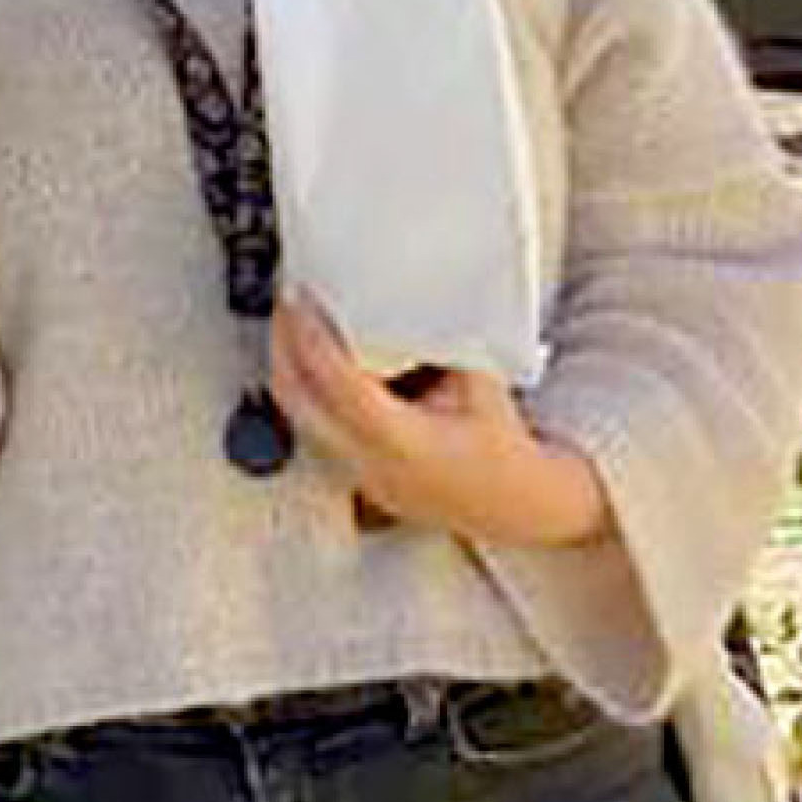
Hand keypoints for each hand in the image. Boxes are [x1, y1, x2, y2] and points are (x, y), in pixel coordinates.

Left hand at [268, 295, 610, 547]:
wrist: (518, 505)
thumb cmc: (502, 445)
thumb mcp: (478, 382)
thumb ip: (438, 344)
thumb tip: (402, 297)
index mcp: (405, 443)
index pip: (339, 385)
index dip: (311, 338)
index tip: (299, 301)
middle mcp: (372, 464)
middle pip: (298, 401)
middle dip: (282, 346)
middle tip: (288, 302)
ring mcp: (358, 477)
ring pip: (297, 417)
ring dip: (288, 368)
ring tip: (295, 325)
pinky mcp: (354, 479)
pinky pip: (310, 430)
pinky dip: (304, 392)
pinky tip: (312, 363)